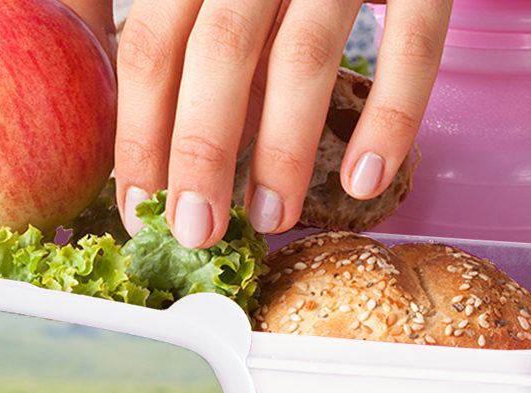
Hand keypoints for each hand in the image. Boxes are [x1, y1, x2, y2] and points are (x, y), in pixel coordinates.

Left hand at [114, 0, 451, 246]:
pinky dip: (391, 117)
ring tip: (271, 219)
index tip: (142, 210)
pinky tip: (364, 182)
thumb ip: (140, 22)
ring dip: (283, 152)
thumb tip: (117, 120)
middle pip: (219, 54)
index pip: (150, 48)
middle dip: (202, 154)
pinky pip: (413, 41)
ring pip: (303, 55)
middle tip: (199, 232)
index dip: (139, 135)